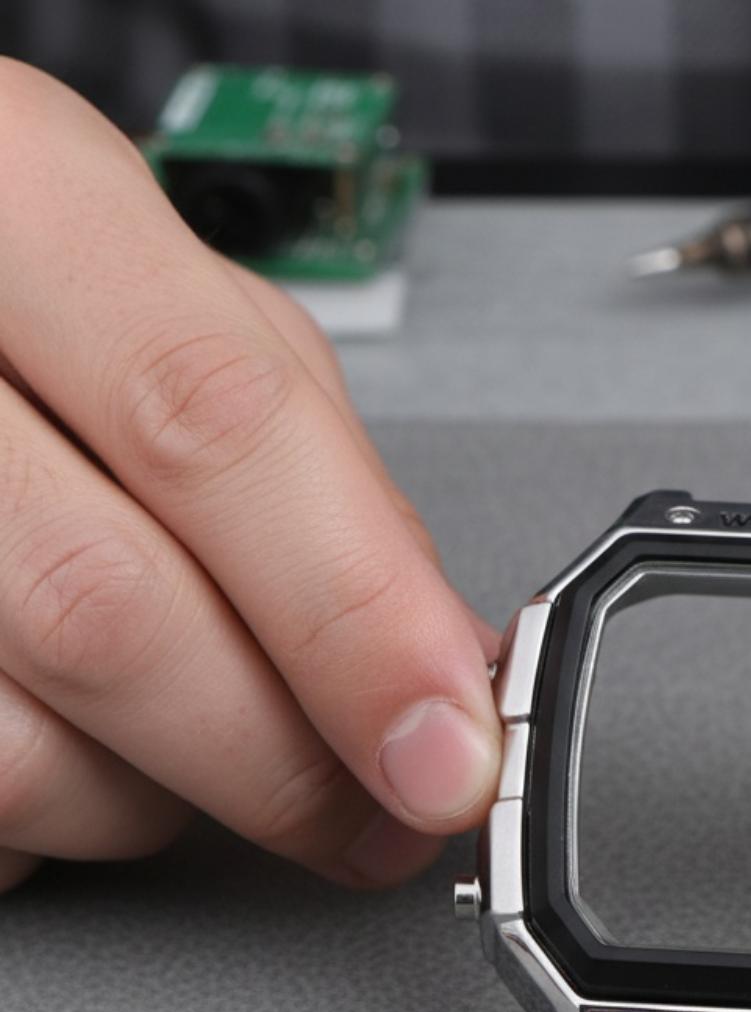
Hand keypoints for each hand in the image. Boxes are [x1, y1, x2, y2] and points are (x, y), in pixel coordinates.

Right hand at [0, 60, 500, 895]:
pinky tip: (67, 730)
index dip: (356, 617)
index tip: (446, 748)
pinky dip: (45, 809)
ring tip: (186, 736)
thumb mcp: (178, 297)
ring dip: (149, 796)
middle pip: (112, 612)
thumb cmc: (18, 282)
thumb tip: (436, 653)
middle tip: (374, 808)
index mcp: (24, 202)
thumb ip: (312, 460)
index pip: (216, 427)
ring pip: (14, 748)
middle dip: (285, 760)